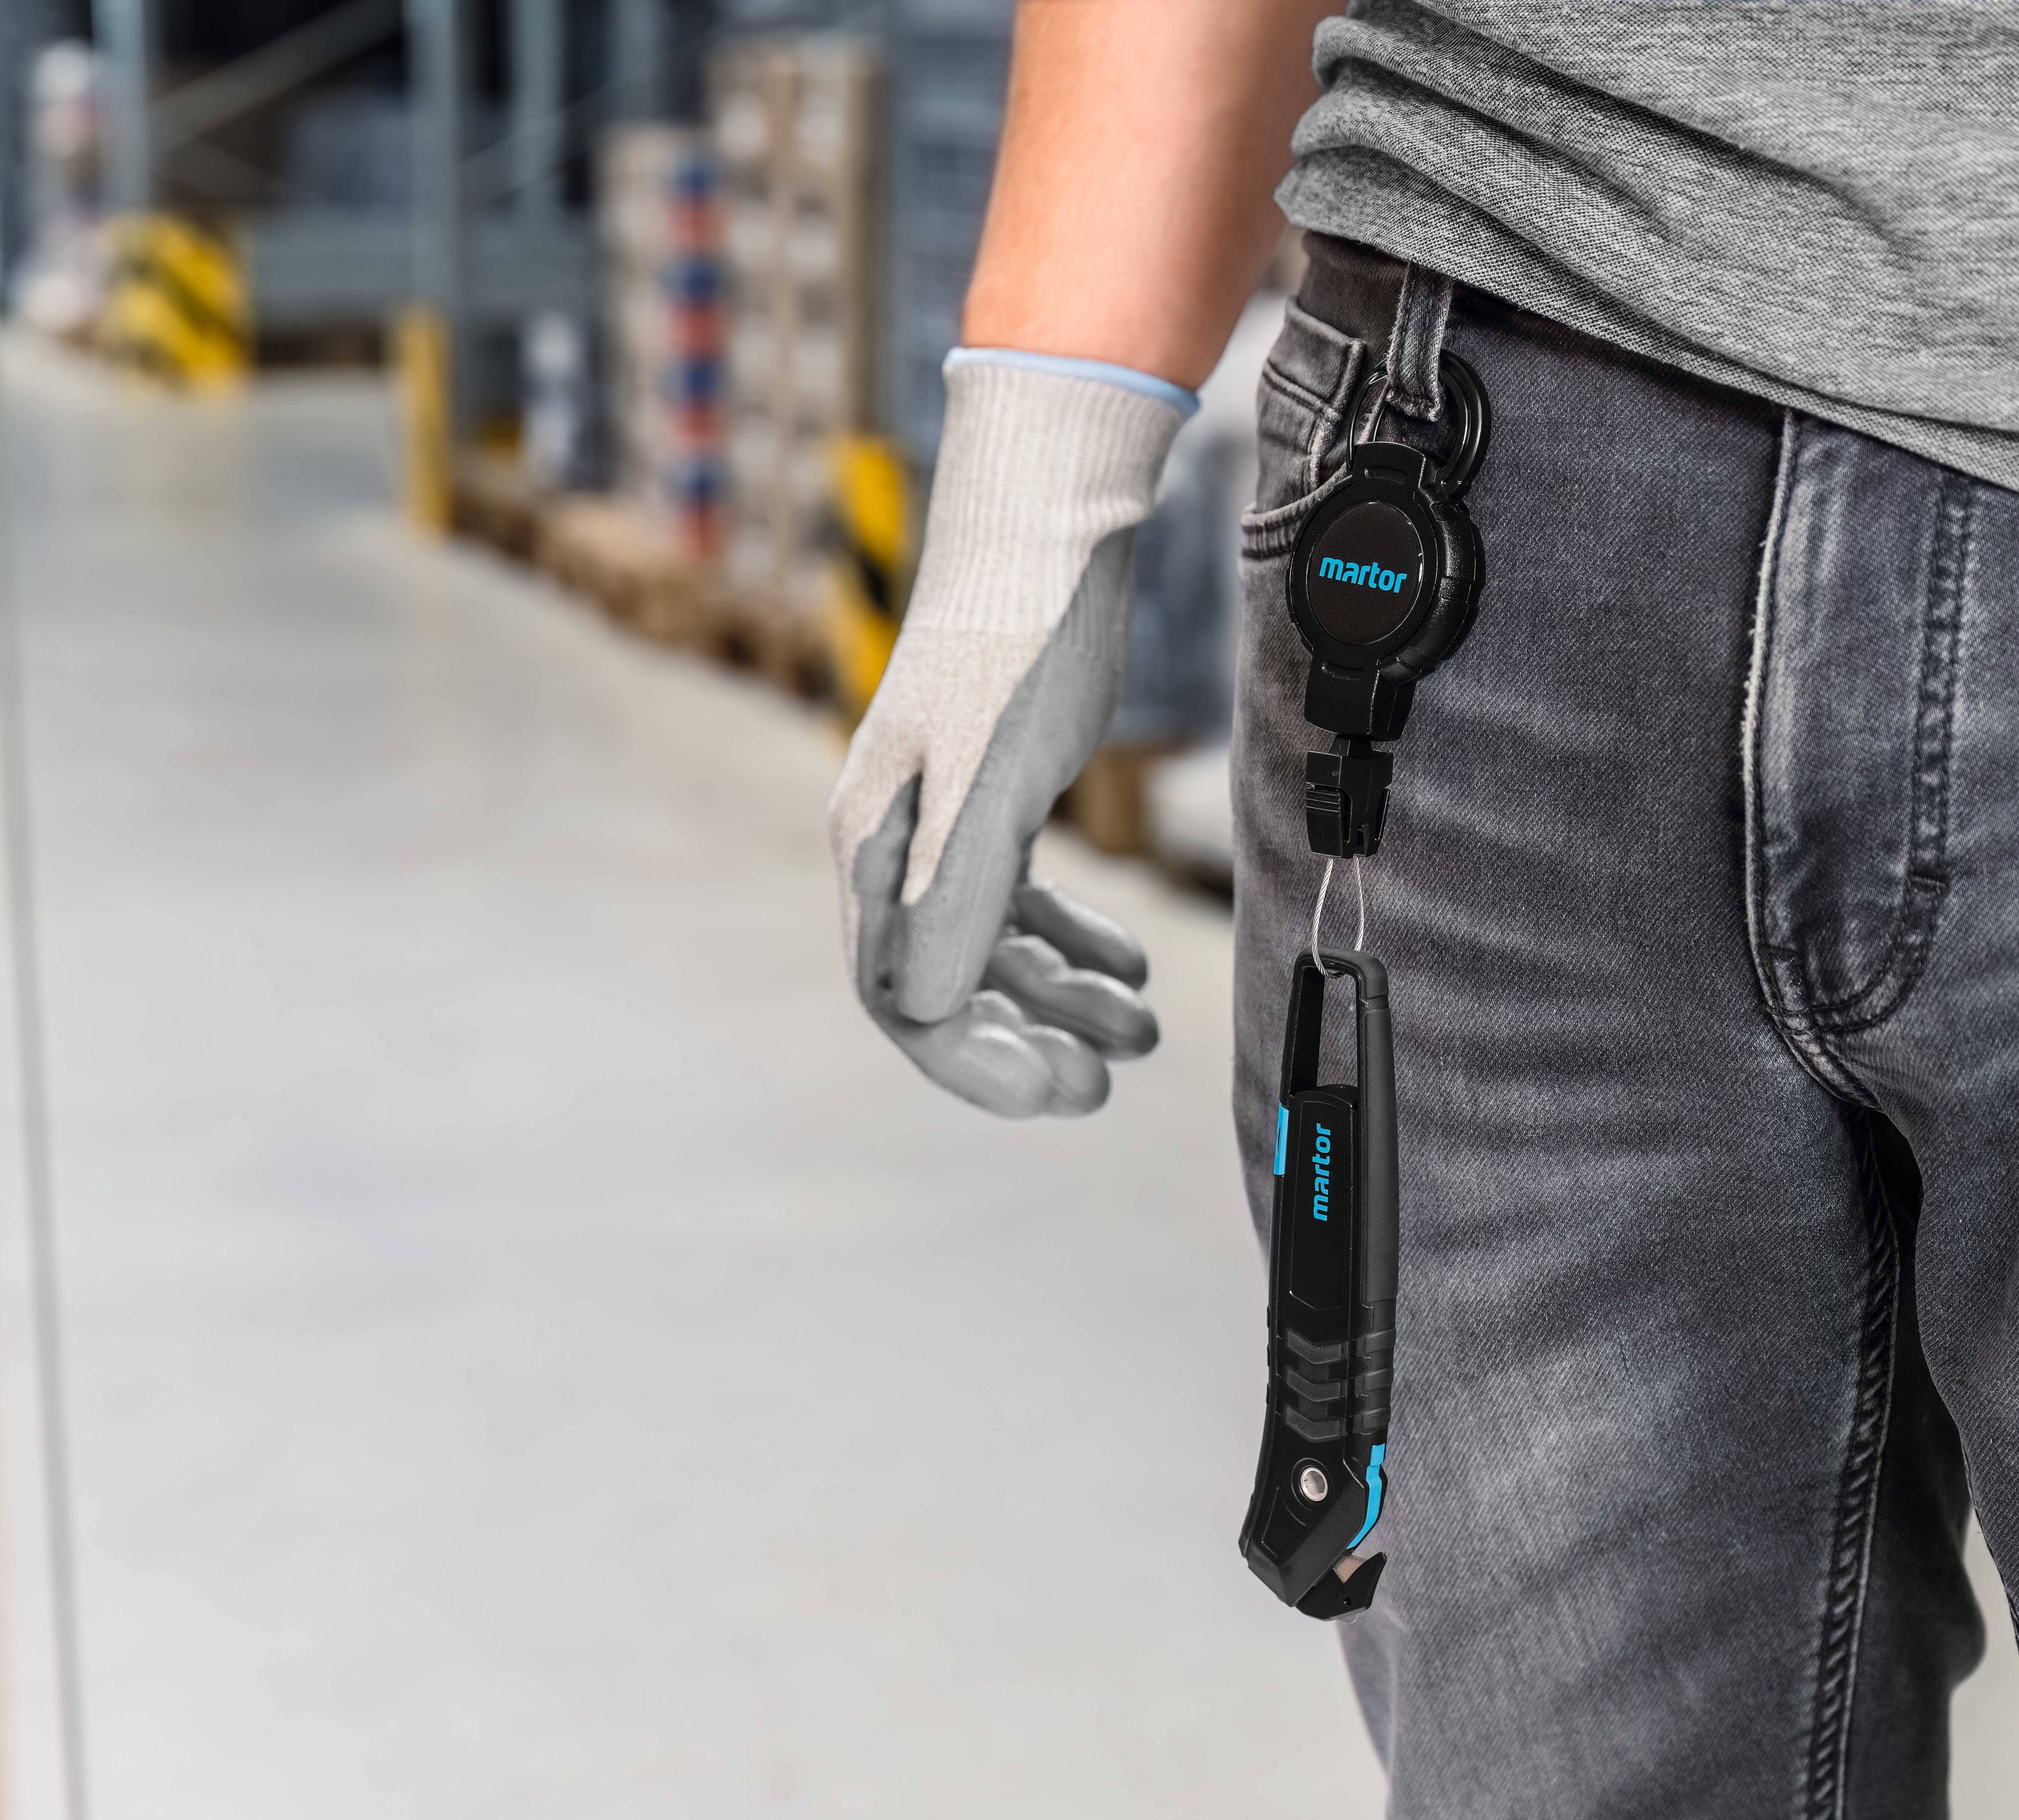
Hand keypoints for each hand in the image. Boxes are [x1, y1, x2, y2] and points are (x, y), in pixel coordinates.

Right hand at [826, 356, 1187, 1116]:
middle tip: (1105, 1079)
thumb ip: (955, 894)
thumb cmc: (1015, 639)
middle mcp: (898, 845)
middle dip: (1026, 1043)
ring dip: (1063, 999)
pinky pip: (1019, 898)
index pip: (901, 997)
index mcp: (877, 848)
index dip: (972, 1061)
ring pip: (992, 947)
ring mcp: (946, 821)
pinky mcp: (995, 796)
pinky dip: (1073, 941)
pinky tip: (1127, 963)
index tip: (1053, 1094)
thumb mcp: (990, 777)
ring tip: (1141, 1028)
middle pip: (946, 984)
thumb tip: (923, 1010)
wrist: (1049, 526)